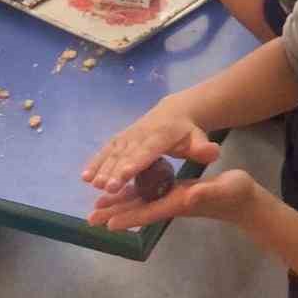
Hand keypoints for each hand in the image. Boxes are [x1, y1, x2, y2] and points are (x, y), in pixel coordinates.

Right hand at [83, 106, 220, 194]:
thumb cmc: (189, 131)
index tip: (124, 176)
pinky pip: (107, 149)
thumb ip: (205, 149)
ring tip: (90, 182)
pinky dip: (96, 161)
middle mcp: (142, 133)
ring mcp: (130, 134)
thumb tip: (213, 152)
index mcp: (162, 135)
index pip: (147, 151)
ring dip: (101, 166)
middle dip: (114, 169)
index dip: (135, 163)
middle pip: (126, 153)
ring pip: (114, 151)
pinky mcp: (122, 137)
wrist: (175, 111)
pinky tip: (85, 176)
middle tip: (104, 187)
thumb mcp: (200, 139)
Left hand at [89, 168, 257, 232]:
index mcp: (179, 202)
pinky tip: (119, 194)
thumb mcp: (224, 189)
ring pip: (139, 204)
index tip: (109, 223)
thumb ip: (208, 193)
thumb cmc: (235, 193)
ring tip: (96, 209)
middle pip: (138, 211)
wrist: (242, 199)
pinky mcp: (173, 193)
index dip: (129, 216)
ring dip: (118, 207)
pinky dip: (130, 195)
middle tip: (90, 219)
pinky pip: (146, 195)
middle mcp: (171, 203)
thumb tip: (191, 196)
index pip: (150, 211)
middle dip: (115, 215)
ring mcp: (170, 199)